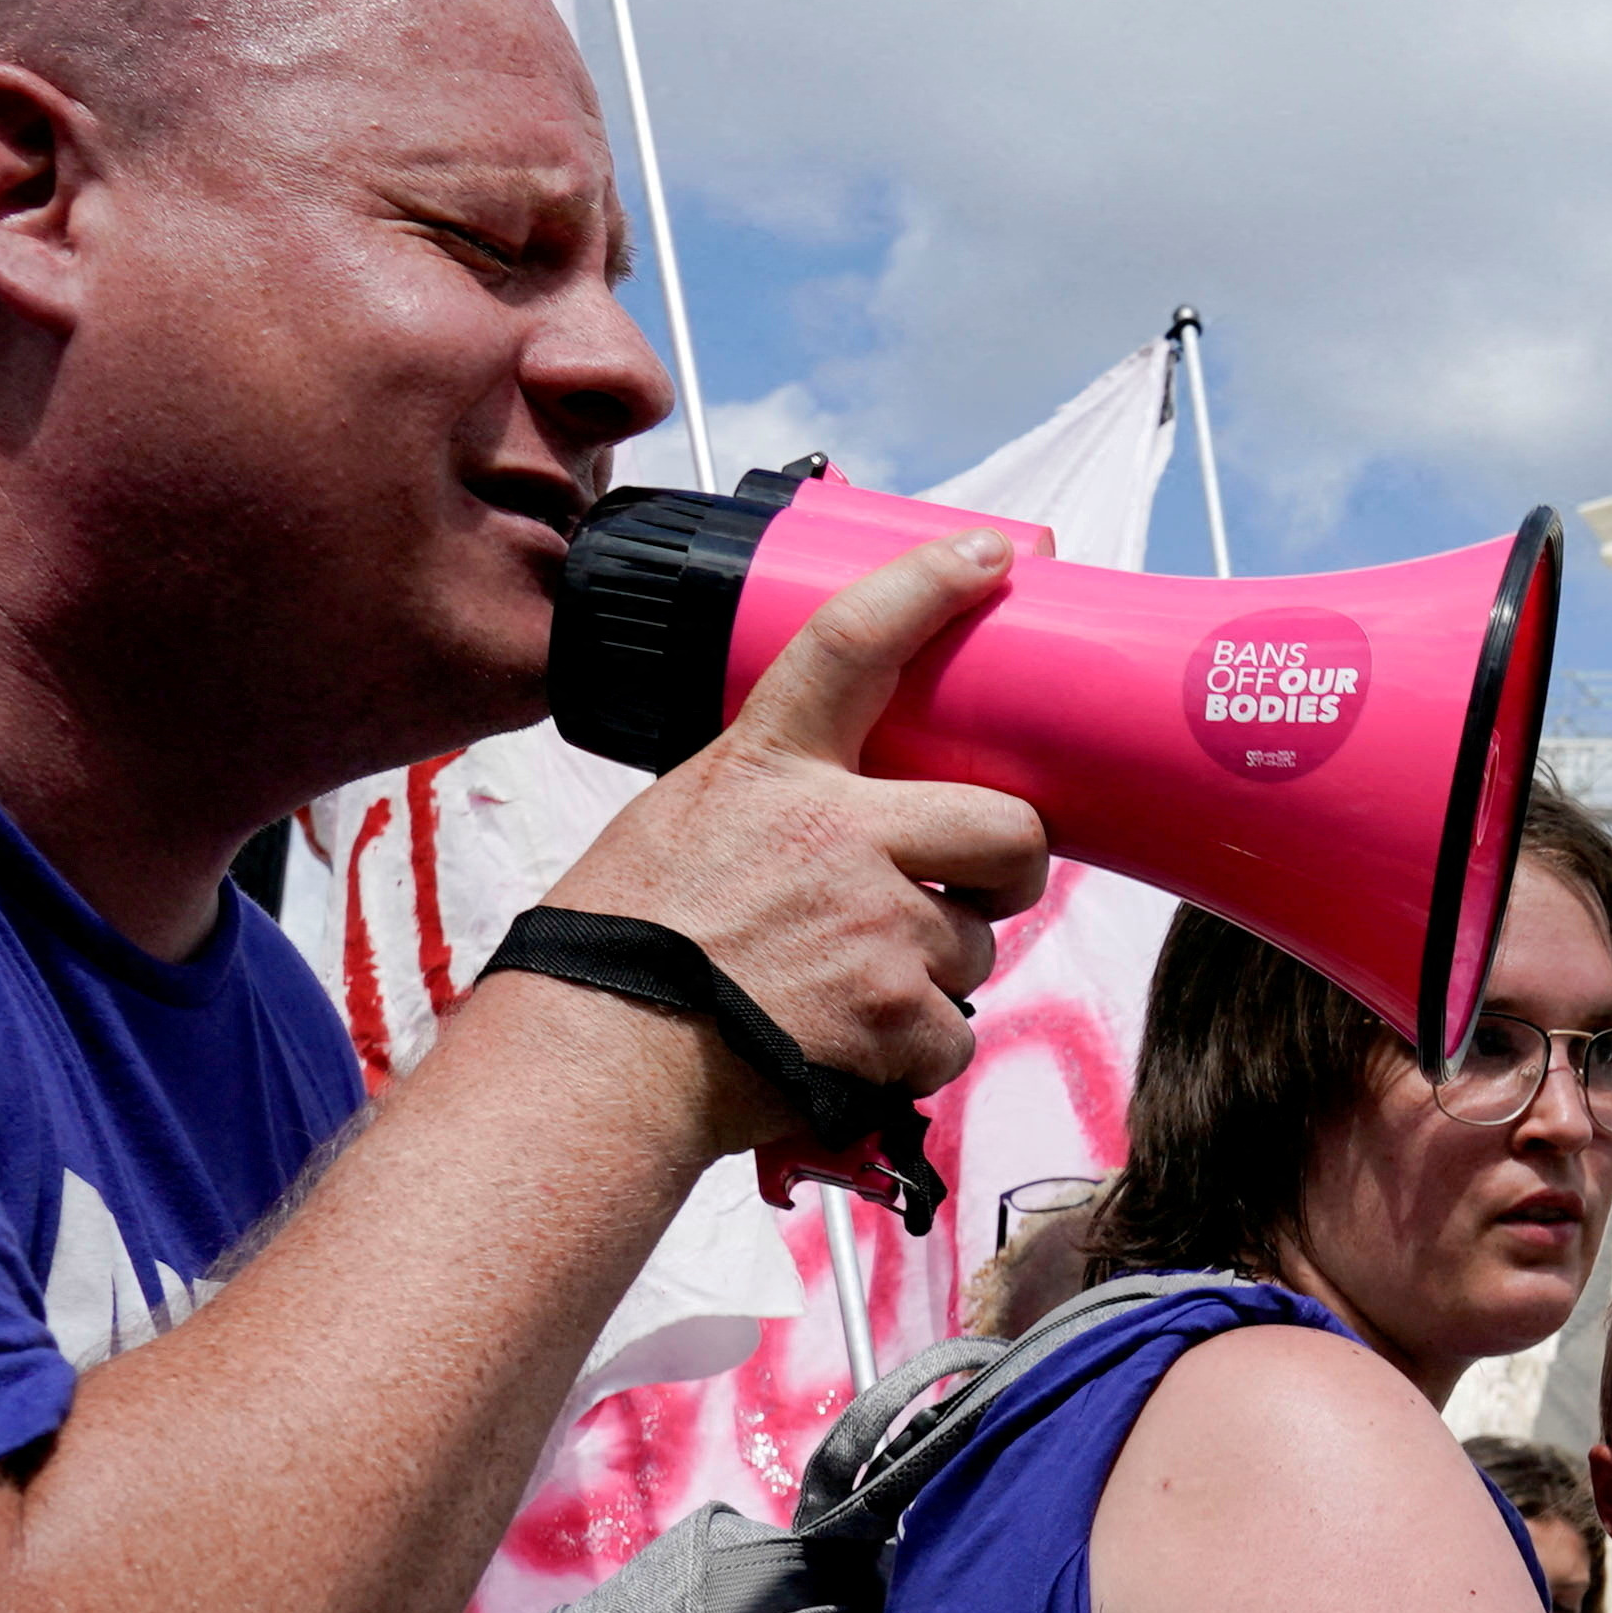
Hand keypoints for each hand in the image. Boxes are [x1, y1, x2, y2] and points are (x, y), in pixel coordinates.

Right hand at [535, 532, 1056, 1129]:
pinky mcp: (898, 1016)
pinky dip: (912, 1053)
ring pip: (977, 946)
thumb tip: (835, 809)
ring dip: (935, 973)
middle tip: (984, 884)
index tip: (990, 553)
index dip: (931, 587)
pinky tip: (845, 1049)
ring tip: (845, 990)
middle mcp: (841, 835)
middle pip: (1009, 826)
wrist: (597, 1059)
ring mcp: (880, 927)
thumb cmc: (620, 949)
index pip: (854, 643)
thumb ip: (772, 802)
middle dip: (1014, 863)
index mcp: (770, 769)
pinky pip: (952, 1035)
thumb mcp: (680, 824)